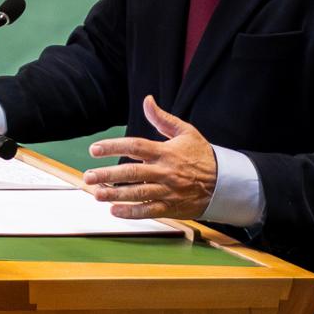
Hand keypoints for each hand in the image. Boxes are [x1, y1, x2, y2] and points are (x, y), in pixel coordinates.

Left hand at [82, 95, 216, 219]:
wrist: (224, 182)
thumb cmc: (202, 155)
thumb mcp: (186, 132)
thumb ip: (163, 118)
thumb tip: (147, 100)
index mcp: (165, 152)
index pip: (135, 146)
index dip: (113, 147)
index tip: (94, 149)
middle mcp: (164, 172)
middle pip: (132, 173)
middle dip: (108, 175)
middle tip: (88, 176)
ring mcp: (167, 191)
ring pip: (137, 194)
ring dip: (115, 195)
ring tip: (96, 194)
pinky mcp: (170, 207)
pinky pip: (148, 210)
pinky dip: (131, 212)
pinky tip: (115, 210)